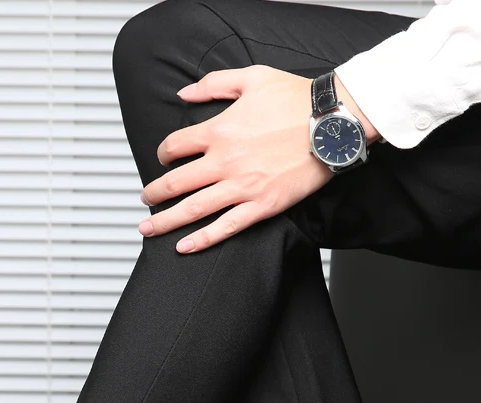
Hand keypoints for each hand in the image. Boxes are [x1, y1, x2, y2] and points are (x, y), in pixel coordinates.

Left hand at [137, 66, 375, 253]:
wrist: (335, 122)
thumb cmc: (297, 99)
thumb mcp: (252, 77)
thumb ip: (213, 83)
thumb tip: (183, 93)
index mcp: (219, 130)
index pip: (174, 146)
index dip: (162, 154)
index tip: (163, 159)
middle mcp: (224, 161)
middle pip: (175, 183)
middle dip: (154, 194)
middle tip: (145, 200)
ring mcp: (241, 186)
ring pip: (192, 209)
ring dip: (165, 222)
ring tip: (148, 229)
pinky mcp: (261, 206)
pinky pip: (225, 227)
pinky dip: (201, 240)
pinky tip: (183, 247)